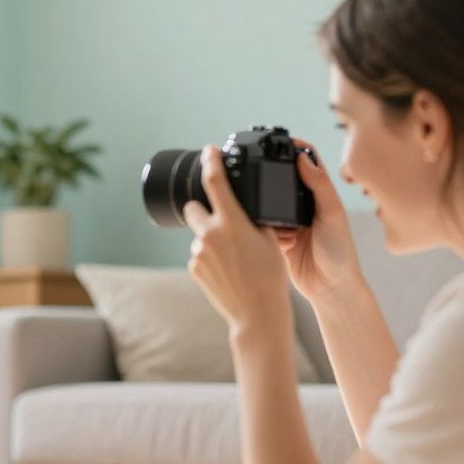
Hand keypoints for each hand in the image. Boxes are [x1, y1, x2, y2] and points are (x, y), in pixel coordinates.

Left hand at [180, 145, 293, 338]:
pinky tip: (228, 270)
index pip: (215, 181)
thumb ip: (252, 218)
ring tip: (235, 257)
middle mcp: (209, 234)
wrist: (256, 313)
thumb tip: (243, 207)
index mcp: (231, 221)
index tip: (210, 151)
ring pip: (200, 234)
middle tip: (221, 218)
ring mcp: (198, 252)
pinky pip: (199, 253)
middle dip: (203, 207)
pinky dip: (210, 256)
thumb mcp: (269, 239)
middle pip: (194, 207)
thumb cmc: (269, 277)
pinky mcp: (194, 268)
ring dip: (212, 238)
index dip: (212, 161)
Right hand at [271, 139, 364, 303]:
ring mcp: (290, 221)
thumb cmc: (340, 253)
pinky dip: (260, 226)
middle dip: (271, 173)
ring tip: (262, 207)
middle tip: (257, 165)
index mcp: (321, 194)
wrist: (330, 289)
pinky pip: (262, 224)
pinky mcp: (277, 238)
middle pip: (283, 178)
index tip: (279, 140)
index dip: (294, 147)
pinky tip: (264, 231)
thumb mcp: (333, 215)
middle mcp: (305, 204)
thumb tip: (303, 159)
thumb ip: (319, 186)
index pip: (306, 161)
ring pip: (269, 201)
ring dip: (263, 203)